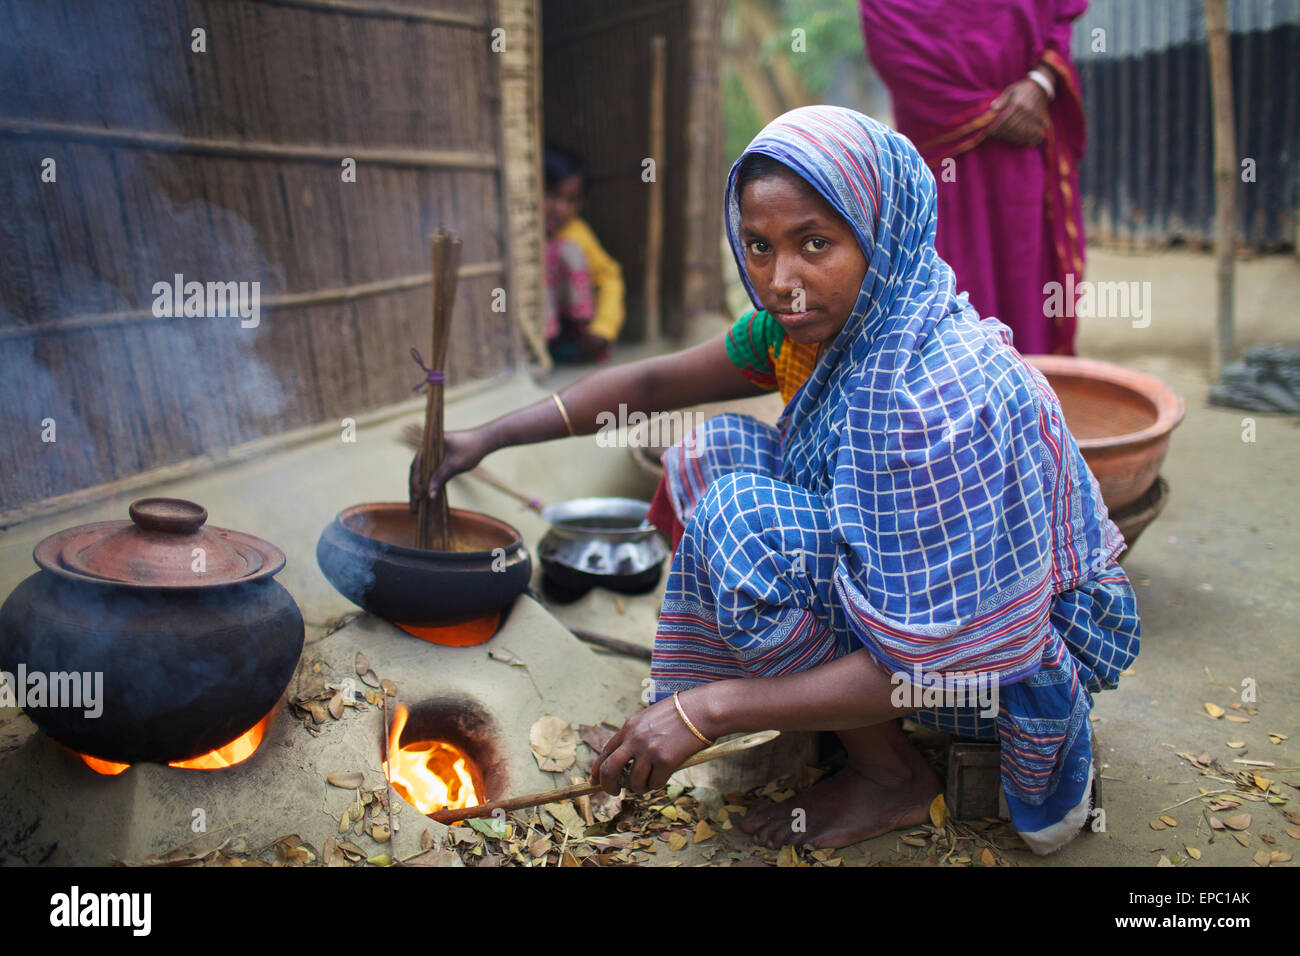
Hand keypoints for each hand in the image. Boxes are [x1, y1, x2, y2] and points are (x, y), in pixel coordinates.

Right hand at [408, 428, 493, 511]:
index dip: (416, 483)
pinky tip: (426, 499)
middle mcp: (427, 449)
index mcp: (428, 445)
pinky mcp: (439, 461)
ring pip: (422, 475)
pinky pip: (430, 475)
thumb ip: (440, 478)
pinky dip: (428, 486)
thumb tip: (429, 496)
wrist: (484, 441)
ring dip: (419, 490)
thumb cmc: (470, 449)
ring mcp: (432, 455)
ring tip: (415, 508)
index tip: (418, 497)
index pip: (417, 466)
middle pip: (417, 472)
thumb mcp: (454, 464)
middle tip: (413, 508)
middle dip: (415, 490)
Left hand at [589, 691, 711, 794]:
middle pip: (610, 769)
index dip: (597, 769)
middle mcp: (635, 739)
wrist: (701, 710)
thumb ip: (636, 735)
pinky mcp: (665, 761)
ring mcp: (649, 750)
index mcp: (629, 727)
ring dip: (639, 787)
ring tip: (647, 783)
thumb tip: (627, 761)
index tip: (595, 781)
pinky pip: (654, 783)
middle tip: (614, 792)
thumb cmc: (680, 714)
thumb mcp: (649, 718)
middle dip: (608, 786)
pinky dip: (656, 785)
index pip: (605, 752)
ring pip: (633, 781)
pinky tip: (662, 778)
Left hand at [988, 78, 1048, 146]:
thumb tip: (992, 107)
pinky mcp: (1040, 118)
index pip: (1004, 120)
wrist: (1040, 86)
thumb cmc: (1022, 88)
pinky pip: (1033, 131)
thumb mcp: (1011, 89)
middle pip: (1012, 127)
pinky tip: (1020, 141)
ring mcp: (1034, 116)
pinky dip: (1026, 138)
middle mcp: (1026, 111)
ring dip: (1013, 137)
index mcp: (1017, 103)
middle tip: (996, 136)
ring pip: (1022, 131)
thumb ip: (1001, 99)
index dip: (996, 128)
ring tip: (1005, 139)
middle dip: (1002, 134)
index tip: (989, 132)